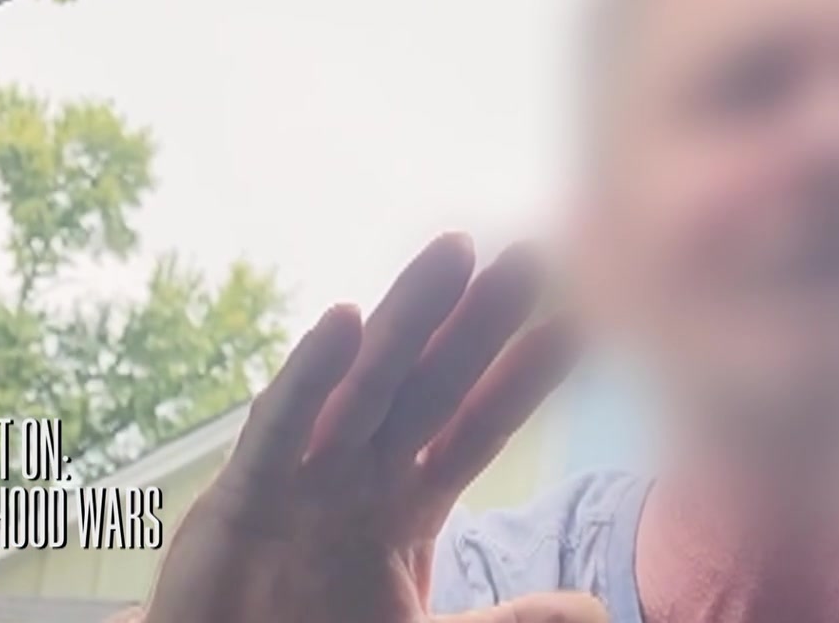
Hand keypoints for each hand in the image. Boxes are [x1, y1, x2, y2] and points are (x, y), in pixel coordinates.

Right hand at [141, 234, 607, 622]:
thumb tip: (592, 609)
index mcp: (403, 505)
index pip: (477, 429)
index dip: (523, 380)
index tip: (576, 325)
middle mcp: (359, 475)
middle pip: (430, 386)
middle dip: (477, 325)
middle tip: (529, 257)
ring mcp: (304, 476)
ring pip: (366, 384)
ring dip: (408, 319)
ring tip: (453, 252)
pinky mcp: (246, 491)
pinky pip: (281, 426)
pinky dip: (309, 376)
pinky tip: (343, 322)